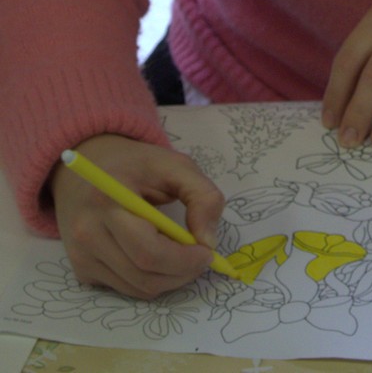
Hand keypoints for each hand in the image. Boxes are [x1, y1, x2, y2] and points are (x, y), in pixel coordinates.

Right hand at [50, 133, 224, 298]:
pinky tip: (158, 256)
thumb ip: (202, 196)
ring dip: (169, 279)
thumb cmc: (137, 165)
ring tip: (183, 256)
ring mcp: (81, 254)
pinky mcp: (81, 268)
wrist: (91, 168)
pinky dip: (149, 279)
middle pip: (143, 274)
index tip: (207, 252)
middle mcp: (87, 230)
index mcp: (109, 197)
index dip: (183, 260)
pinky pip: (125, 288)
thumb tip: (208, 241)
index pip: (148, 250)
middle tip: (201, 258)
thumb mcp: (176, 165)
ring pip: (137, 288)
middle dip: (182, 273)